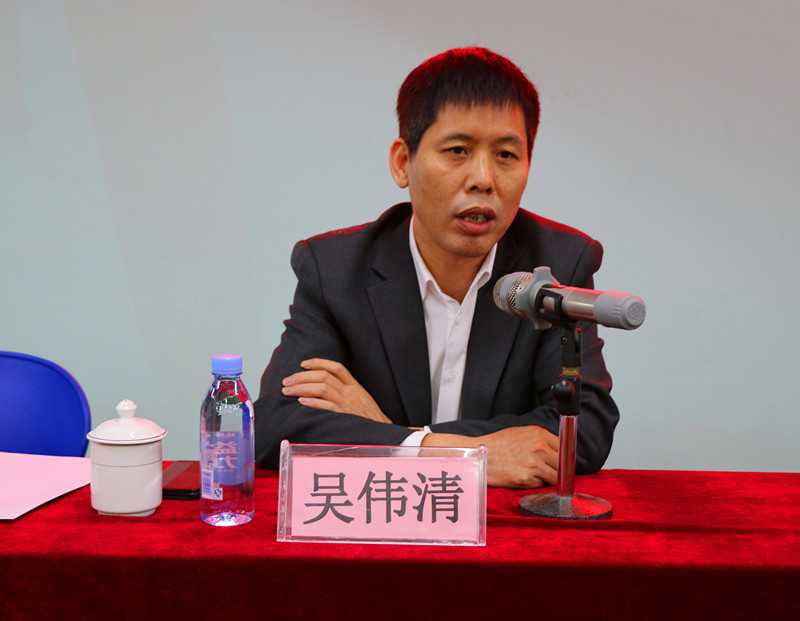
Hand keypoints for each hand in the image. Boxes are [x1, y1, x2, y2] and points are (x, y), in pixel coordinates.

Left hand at [281, 358, 391, 422]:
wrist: (384, 433)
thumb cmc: (370, 418)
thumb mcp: (360, 399)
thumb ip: (346, 392)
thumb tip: (323, 387)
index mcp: (355, 386)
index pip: (336, 367)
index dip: (319, 362)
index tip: (303, 364)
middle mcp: (350, 392)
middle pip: (324, 376)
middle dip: (302, 377)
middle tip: (287, 381)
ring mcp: (348, 403)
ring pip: (322, 388)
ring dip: (301, 388)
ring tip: (287, 391)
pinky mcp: (345, 416)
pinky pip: (327, 406)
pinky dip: (313, 402)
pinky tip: (301, 402)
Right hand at [421, 426, 558, 488]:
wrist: (478, 455)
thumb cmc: (497, 445)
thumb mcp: (520, 433)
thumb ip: (540, 440)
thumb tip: (557, 451)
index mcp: (539, 434)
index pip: (565, 448)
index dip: (564, 458)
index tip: (563, 465)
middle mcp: (539, 447)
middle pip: (563, 465)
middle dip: (559, 471)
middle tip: (549, 474)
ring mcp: (534, 463)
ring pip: (555, 478)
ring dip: (548, 480)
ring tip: (533, 476)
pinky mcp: (526, 478)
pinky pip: (540, 485)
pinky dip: (534, 485)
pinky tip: (522, 477)